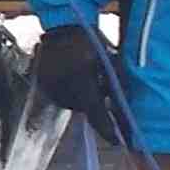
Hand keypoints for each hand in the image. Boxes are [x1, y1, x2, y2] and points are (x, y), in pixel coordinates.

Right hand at [30, 25, 128, 142]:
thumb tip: (126, 110)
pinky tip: (77, 80)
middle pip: (85, 110)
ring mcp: (51, 87)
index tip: (118, 141)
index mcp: (81, 80)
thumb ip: (118, 86)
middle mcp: (63, 88)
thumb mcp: (110, 61)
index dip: (108, 129)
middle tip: (105, 97)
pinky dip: (73, 94)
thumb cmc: (90, 43)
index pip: (97, 113)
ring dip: (84, 101)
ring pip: (74, 105)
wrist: (60, 28)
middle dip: (97, 108)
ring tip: (90, 84)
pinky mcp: (44, 85)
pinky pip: (63, 97)